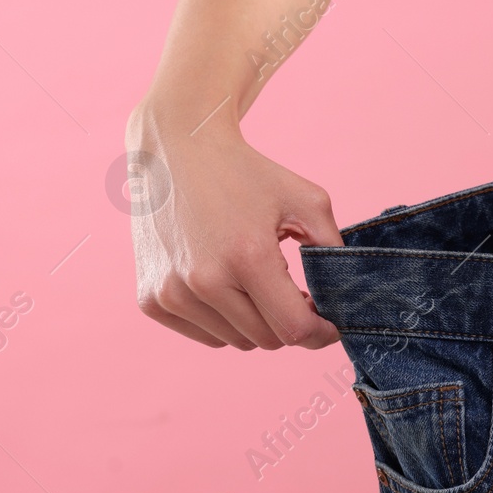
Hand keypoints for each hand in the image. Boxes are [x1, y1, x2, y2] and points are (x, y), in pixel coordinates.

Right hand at [126, 103, 342, 349]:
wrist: (179, 151)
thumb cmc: (248, 174)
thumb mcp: (307, 200)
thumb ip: (332, 248)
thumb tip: (343, 296)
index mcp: (247, 256)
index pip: (293, 328)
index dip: (321, 333)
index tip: (332, 324)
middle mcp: (203, 281)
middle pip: (266, 339)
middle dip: (290, 324)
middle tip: (300, 297)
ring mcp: (171, 294)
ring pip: (235, 341)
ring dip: (257, 323)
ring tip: (261, 283)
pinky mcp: (150, 300)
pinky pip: (205, 335)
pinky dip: (225, 322)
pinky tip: (229, 285)